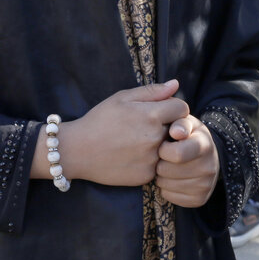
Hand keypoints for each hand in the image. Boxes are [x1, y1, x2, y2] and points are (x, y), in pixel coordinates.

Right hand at [33, 82, 188, 186]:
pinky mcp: (147, 175)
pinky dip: (149, 160)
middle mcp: (156, 138)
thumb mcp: (121, 98)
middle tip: (143, 127)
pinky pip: (158, 165)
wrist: (77, 151)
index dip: (172, 108)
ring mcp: (152, 159)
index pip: (182, 108)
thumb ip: (152, 91)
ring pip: (169, 149)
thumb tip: (176, 84)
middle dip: (166, 126)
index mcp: (151, 115)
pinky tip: (131, 156)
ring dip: (158, 145)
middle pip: (177, 129)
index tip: (160, 111)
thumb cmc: (99, 120)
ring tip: (136, 142)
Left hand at [154, 113, 219, 207]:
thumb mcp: (185, 123)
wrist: (204, 154)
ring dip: (161, 176)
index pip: (177, 154)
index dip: (163, 150)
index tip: (163, 145)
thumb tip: (176, 132)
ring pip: (166, 185)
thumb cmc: (188, 135)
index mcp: (204, 145)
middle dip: (159, 162)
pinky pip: (169, 196)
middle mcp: (209, 167)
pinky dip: (165, 188)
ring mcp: (206, 185)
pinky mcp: (199, 199)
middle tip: (163, 157)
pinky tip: (171, 178)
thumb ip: (180, 123)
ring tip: (167, 166)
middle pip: (167, 171)